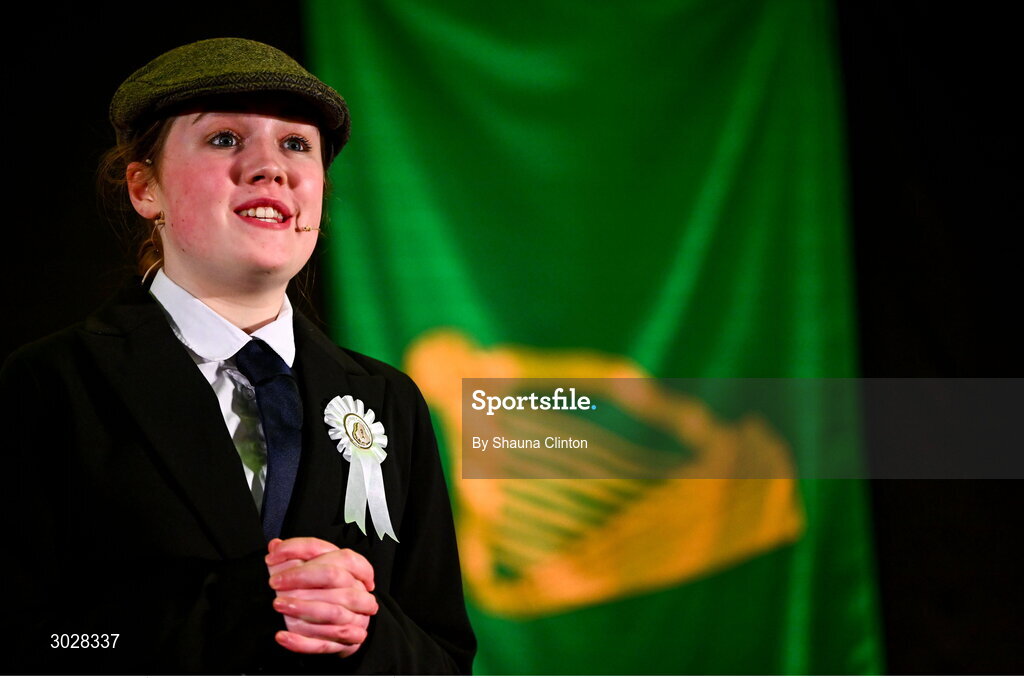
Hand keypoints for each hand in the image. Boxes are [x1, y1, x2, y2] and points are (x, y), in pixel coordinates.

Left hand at [266, 537, 378, 655]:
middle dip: (301, 577)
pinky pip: (324, 644)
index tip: (272, 557)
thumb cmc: (328, 592)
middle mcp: (357, 589)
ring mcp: (355, 616)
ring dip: (302, 608)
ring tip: (278, 605)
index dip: (297, 550)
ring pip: (332, 611)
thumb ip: (294, 558)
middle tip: (274, 583)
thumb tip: (274, 544)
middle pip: (334, 576)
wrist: (346, 625)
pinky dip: (301, 641)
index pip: (324, 549)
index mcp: (350, 566)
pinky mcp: (346, 641)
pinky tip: (282, 636)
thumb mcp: (313, 571)